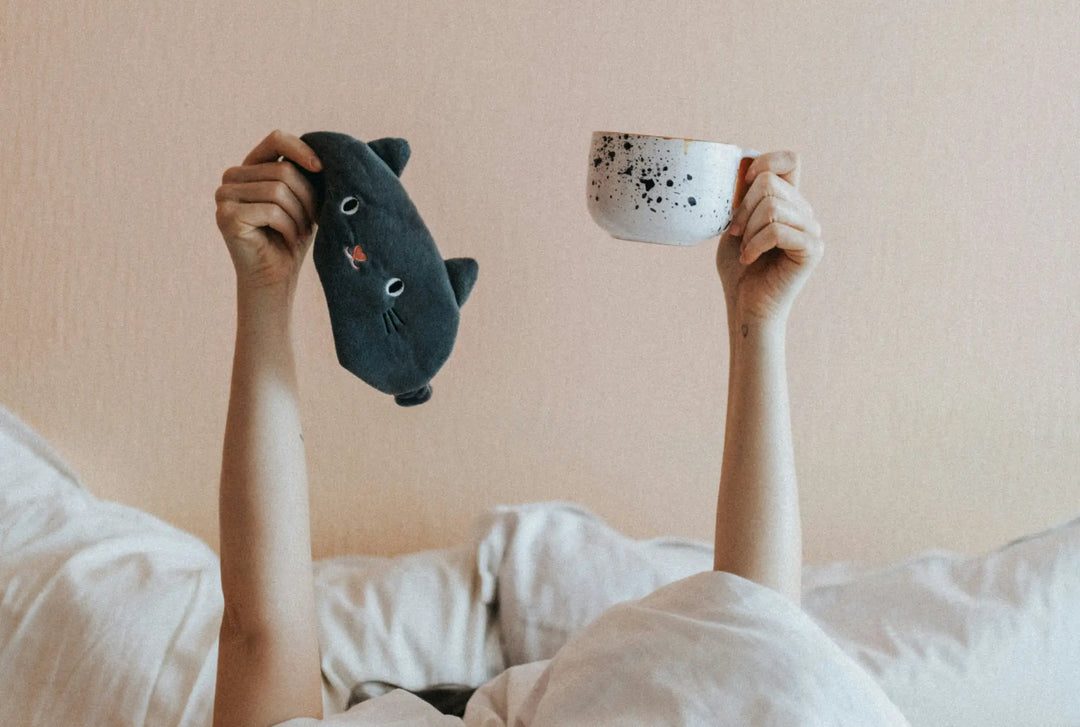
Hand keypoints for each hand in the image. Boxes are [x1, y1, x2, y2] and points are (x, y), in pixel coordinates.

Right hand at [215, 130, 322, 289]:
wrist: (276, 277)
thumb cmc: (292, 237)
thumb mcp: (303, 199)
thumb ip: (304, 174)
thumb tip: (324, 155)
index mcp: (250, 167)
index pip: (276, 139)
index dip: (301, 149)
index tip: (321, 168)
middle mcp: (232, 176)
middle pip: (283, 171)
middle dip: (307, 198)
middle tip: (312, 222)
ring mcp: (224, 195)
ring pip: (279, 190)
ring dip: (299, 216)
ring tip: (300, 232)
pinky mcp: (226, 215)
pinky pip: (271, 211)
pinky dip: (288, 227)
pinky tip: (287, 239)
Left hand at [715, 151, 822, 324]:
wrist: (746, 306)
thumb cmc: (739, 269)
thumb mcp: (735, 225)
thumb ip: (742, 198)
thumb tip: (741, 170)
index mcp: (789, 202)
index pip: (790, 160)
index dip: (765, 161)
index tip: (742, 184)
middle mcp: (805, 213)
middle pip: (770, 183)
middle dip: (742, 208)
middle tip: (735, 234)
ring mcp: (812, 230)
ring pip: (773, 207)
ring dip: (748, 230)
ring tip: (745, 250)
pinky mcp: (812, 250)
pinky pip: (778, 231)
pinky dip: (755, 244)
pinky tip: (749, 259)